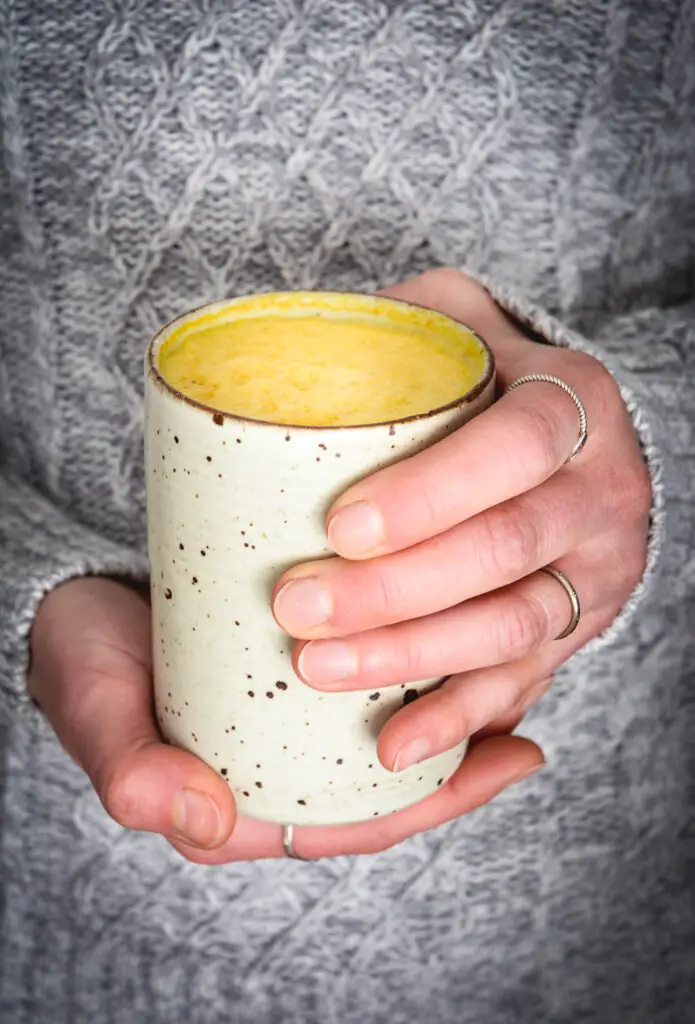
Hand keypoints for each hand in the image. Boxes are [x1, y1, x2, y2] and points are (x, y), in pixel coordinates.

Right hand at [30, 576, 536, 861]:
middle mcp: (275, 768)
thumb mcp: (98, 712)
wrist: (72, 598)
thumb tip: (209, 819)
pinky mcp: (289, 672)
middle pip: (385, 780)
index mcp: (242, 803)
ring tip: (512, 679)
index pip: (355, 819)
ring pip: (382, 732)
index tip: (501, 761)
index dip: (432, 801)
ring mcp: (285, 720)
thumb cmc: (83, 660)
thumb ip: (136, 772)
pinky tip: (457, 637)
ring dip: (447, 712)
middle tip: (525, 732)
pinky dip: (416, 664)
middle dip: (458, 763)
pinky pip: (366, 681)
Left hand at [268, 269, 650, 834]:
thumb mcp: (453, 315)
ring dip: (413, 655)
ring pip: (511, 626)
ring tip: (318, 668)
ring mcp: (595, 569)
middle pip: (505, 549)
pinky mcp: (577, 627)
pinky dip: (457, 717)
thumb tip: (282, 346)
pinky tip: (395, 745)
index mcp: (573, 402)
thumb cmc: (490, 369)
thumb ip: (389, 321)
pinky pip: (522, 681)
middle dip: (396, 589)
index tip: (339, 525)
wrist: (575, 436)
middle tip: (298, 605)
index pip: (515, 446)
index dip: (431, 492)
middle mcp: (599, 490)